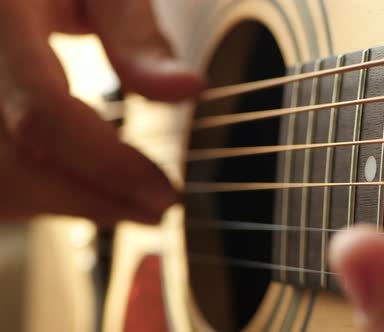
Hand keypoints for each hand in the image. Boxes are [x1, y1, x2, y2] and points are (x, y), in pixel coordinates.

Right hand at [0, 0, 202, 224]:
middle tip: (155, 208)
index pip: (44, 114)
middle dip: (91, 200)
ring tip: (128, 204)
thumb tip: (190, 89)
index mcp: (0, 15)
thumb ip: (138, 38)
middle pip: (13, 161)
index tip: (165, 193)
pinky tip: (82, 189)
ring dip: (64, 205)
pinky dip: (36, 193)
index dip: (108, 166)